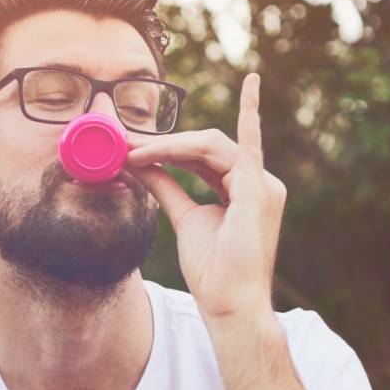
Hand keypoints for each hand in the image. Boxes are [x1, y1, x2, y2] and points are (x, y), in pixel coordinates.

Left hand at [123, 73, 283, 326]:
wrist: (229, 304)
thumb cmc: (214, 271)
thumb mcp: (185, 219)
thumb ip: (167, 187)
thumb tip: (141, 163)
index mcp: (246, 192)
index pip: (207, 157)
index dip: (172, 149)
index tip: (136, 148)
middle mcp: (260, 183)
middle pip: (208, 146)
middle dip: (166, 144)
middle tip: (126, 145)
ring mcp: (263, 185)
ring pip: (210, 145)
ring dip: (169, 146)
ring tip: (134, 152)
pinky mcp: (256, 190)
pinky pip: (232, 148)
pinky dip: (227, 123)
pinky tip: (249, 86)